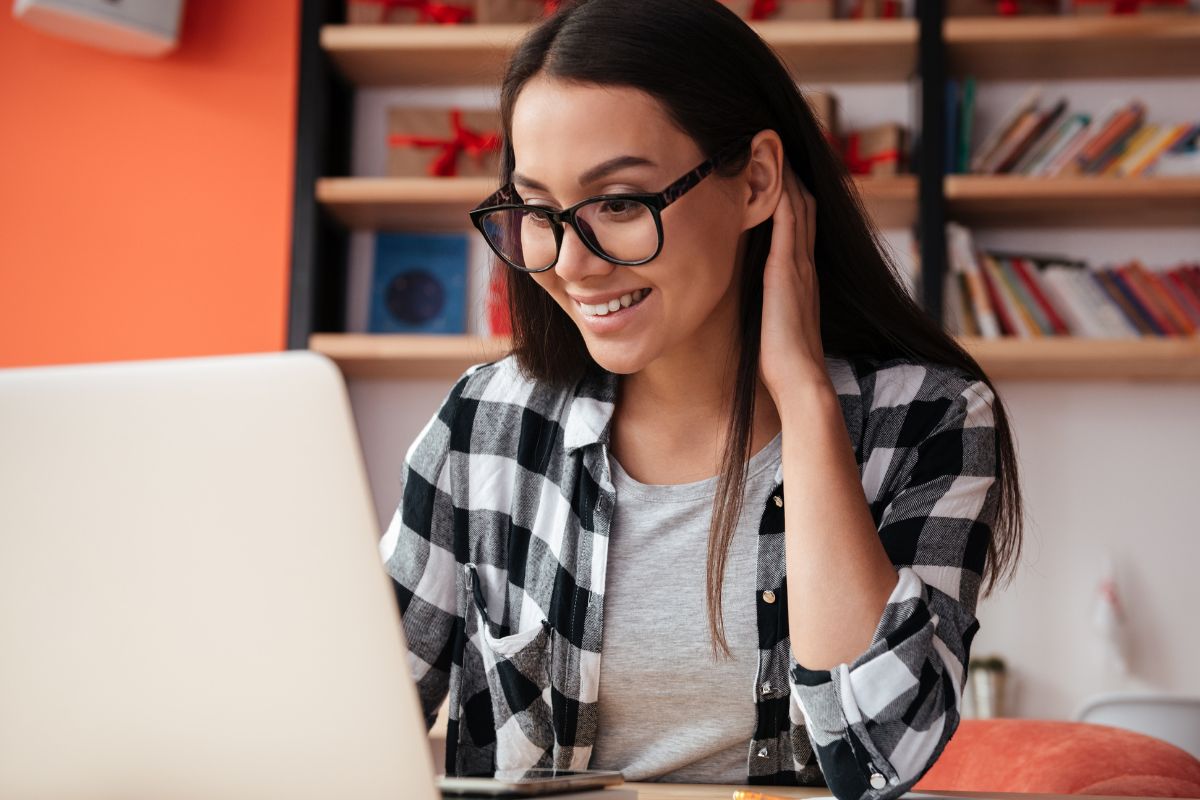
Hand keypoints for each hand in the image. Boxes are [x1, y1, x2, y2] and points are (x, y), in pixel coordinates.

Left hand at [758, 160, 830, 406]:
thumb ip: (768, 304)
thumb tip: (754, 300)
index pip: (801, 224)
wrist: (798, 379)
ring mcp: (799, 264)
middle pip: (805, 205)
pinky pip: (790, 220)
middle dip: (792, 175)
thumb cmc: (780, 361)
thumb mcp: (772, 322)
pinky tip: (774, 171)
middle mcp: (804, 264)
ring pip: (800, 205)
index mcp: (801, 276)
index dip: (792, 195)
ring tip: (772, 144)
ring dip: (788, 175)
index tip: (777, 171)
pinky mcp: (787, 269)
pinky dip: (784, 193)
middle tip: (775, 144)